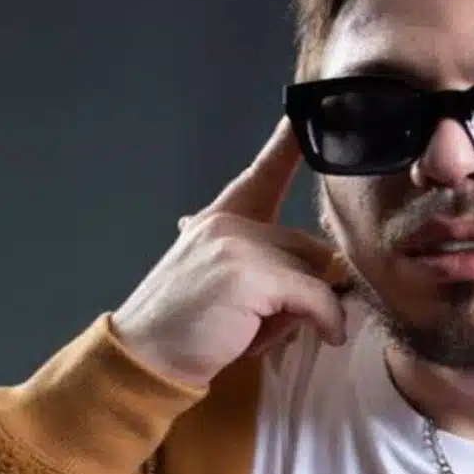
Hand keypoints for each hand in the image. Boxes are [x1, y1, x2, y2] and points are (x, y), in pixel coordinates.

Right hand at [111, 118, 345, 386]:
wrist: (143, 359)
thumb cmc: (186, 333)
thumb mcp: (222, 287)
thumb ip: (256, 265)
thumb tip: (324, 265)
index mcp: (218, 219)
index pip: (261, 175)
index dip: (285, 145)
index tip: (301, 113)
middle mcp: (227, 220)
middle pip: (307, 246)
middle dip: (303, 289)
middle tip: (262, 322)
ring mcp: (237, 241)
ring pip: (314, 272)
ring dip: (303, 311)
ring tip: (256, 331)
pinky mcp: (249, 271)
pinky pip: (317, 294)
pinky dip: (329, 318)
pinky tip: (330, 334)